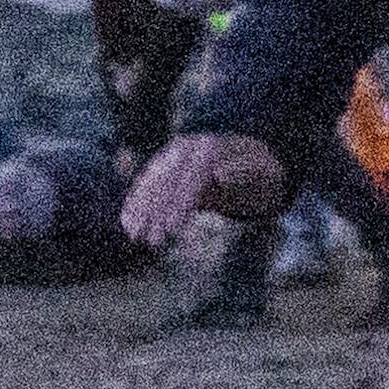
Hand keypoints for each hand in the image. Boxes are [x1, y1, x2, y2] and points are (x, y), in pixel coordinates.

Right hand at [121, 130, 289, 247]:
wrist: (252, 160)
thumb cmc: (260, 172)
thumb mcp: (260, 172)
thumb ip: (242, 173)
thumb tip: (220, 176)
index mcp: (208, 147)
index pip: (190, 177)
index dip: (181, 204)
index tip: (173, 228)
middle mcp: (185, 148)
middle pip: (168, 181)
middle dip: (158, 213)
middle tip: (152, 241)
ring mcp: (173, 157)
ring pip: (152, 185)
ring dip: (142, 211)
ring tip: (135, 237)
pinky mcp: (166, 169)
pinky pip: (147, 186)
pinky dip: (136, 204)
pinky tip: (127, 222)